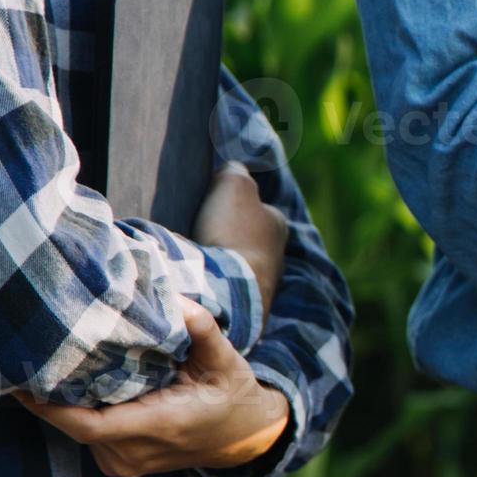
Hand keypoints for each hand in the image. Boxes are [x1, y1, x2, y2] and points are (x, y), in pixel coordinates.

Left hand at [15, 298, 290, 476]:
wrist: (245, 438)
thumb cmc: (233, 395)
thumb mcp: (226, 360)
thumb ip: (203, 331)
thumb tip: (177, 300)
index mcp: (159, 425)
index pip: (89, 424)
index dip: (49, 408)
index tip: (21, 382)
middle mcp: (135, 451)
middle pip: (74, 424)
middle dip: (50, 394)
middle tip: (26, 355)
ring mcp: (125, 462)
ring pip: (77, 430)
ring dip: (63, 402)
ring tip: (46, 363)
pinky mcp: (119, 463)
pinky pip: (87, 436)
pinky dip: (78, 411)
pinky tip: (73, 383)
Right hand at [194, 162, 286, 308]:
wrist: (230, 288)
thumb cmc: (233, 232)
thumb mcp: (233, 185)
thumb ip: (235, 171)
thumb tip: (234, 167)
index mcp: (278, 225)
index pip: (257, 209)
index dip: (232, 207)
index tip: (211, 210)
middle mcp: (278, 255)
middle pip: (247, 239)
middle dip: (226, 237)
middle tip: (201, 236)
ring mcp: (264, 285)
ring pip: (237, 266)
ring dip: (219, 263)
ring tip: (198, 261)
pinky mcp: (248, 309)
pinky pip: (229, 289)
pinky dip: (216, 284)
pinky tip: (201, 282)